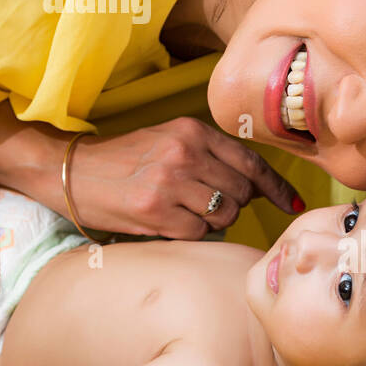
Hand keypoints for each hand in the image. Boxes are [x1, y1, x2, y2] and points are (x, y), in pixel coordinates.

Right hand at [63, 117, 300, 238]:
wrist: (72, 171)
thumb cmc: (123, 159)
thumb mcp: (166, 139)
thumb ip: (208, 154)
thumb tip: (256, 187)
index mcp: (191, 131)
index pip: (250, 162)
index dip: (277, 187)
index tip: (292, 203)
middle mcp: (184, 153)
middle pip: (241, 192)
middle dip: (235, 204)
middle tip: (210, 204)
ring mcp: (170, 183)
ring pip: (224, 214)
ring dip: (213, 220)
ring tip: (186, 211)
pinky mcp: (155, 213)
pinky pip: (198, 233)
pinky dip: (191, 233)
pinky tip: (170, 222)